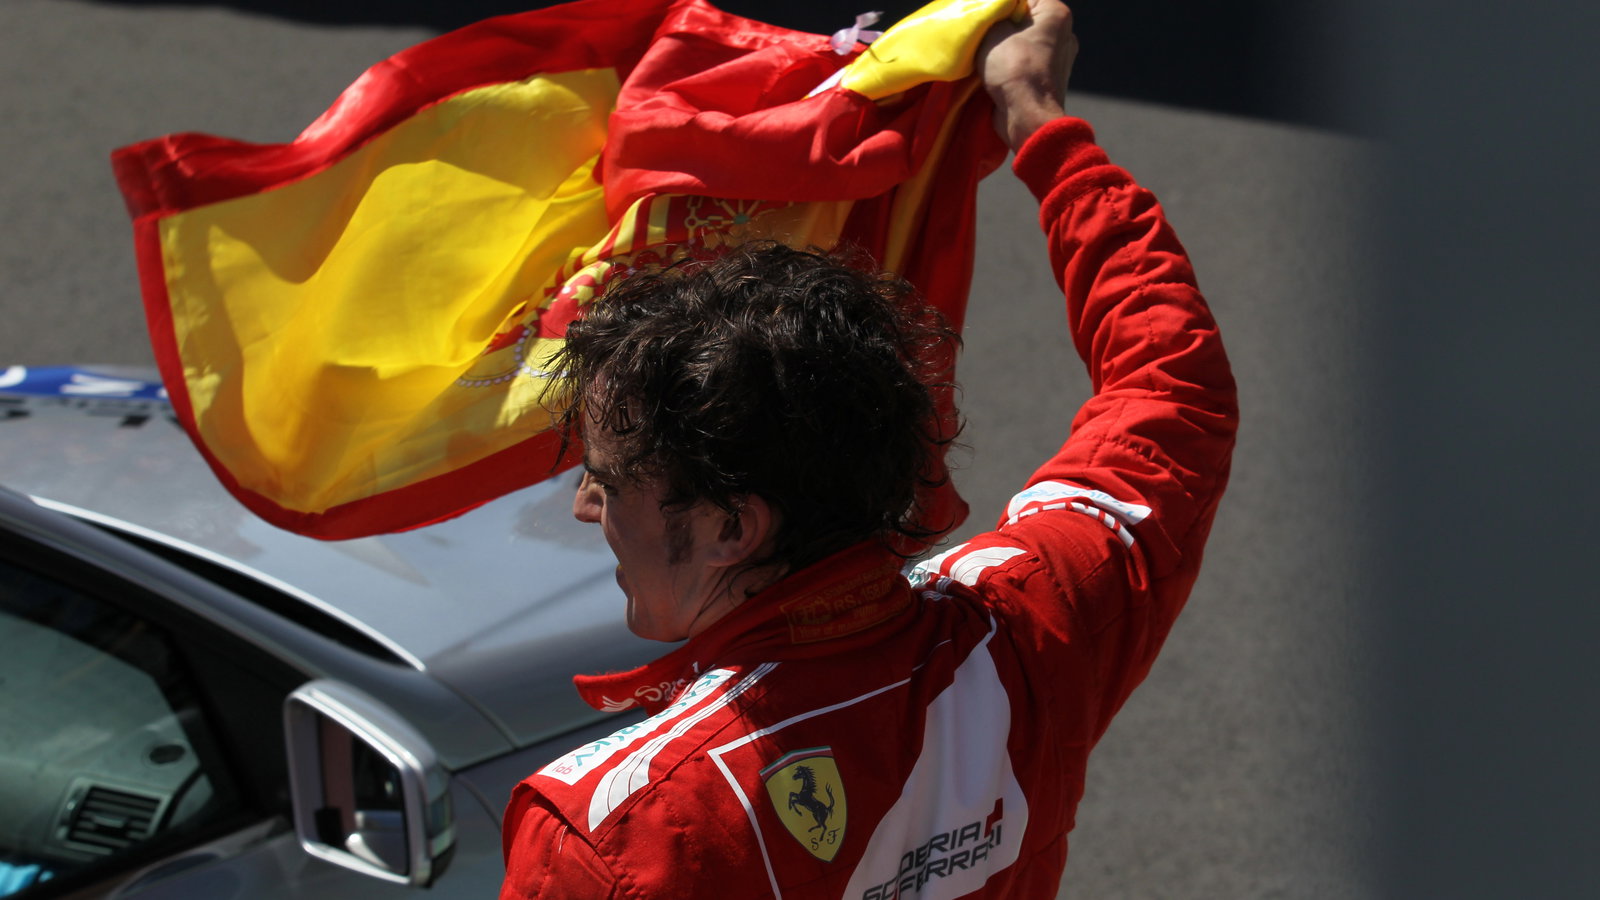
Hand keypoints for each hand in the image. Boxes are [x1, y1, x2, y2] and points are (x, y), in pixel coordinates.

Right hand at [977, 0, 1077, 151]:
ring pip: (1024, 44)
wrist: (1027, 117)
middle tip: (981, 34)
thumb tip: (992, 14)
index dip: (1000, 7)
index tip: (983, 18)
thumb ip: (992, 14)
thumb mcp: (993, 30)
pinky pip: (1026, 65)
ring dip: (1004, 49)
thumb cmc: (1012, 67)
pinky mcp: (1050, 81)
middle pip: (1024, 21)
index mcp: (1056, 13)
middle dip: (1002, 27)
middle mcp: (1065, 34)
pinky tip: (995, 71)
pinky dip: (1012, 66)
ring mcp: (1060, 59)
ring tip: (985, 54)